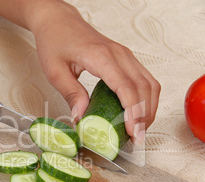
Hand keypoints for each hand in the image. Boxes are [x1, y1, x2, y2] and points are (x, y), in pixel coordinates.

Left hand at [28, 1, 160, 144]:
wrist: (58, 21)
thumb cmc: (55, 41)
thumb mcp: (55, 71)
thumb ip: (71, 94)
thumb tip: (82, 118)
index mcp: (100, 56)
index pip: (126, 87)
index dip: (133, 112)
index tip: (133, 132)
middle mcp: (118, 54)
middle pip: (144, 87)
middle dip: (145, 116)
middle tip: (137, 138)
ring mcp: (124, 54)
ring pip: (149, 83)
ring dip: (148, 108)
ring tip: (138, 129)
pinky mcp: (125, 58)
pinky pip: (144, 79)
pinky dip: (145, 98)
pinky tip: (136, 113)